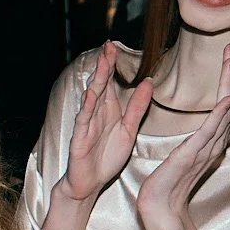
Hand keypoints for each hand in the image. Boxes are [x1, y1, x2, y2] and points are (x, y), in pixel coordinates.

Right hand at [59, 43, 150, 203]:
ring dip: (96, 81)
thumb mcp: (129, 129)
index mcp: (108, 111)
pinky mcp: (80, 139)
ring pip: (91, 99)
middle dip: (104, 66)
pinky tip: (91, 94)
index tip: (114, 47)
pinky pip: (84, 120)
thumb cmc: (106, 157)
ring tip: (101, 64)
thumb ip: (137, 107)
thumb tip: (149, 82)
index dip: (111, 65)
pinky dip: (87, 106)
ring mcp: (87, 125)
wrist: (90, 182)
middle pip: (100, 86)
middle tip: (108, 46)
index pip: (109, 83)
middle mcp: (96, 114)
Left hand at [136, 42, 229, 229]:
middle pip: (228, 106)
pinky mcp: (194, 153)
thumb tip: (222, 122)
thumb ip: (207, 139)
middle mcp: (213, 144)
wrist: (161, 206)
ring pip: (223, 113)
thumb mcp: (190, 155)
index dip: (229, 85)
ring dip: (229, 87)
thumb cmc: (170, 183)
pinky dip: (223, 114)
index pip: (224, 110)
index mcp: (211, 143)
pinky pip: (211, 131)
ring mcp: (206, 148)